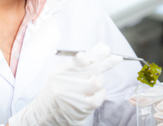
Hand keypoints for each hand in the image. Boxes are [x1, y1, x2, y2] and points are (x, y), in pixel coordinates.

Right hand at [8, 43, 122, 125]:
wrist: (45, 114)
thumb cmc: (56, 91)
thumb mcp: (61, 74)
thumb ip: (79, 62)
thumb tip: (99, 48)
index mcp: (60, 73)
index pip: (80, 59)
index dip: (95, 53)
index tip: (105, 49)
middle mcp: (66, 83)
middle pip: (92, 68)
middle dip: (106, 62)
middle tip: (116, 58)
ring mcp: (74, 96)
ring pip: (97, 82)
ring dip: (101, 79)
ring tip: (96, 79)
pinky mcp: (82, 107)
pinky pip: (99, 96)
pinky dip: (101, 93)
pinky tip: (97, 92)